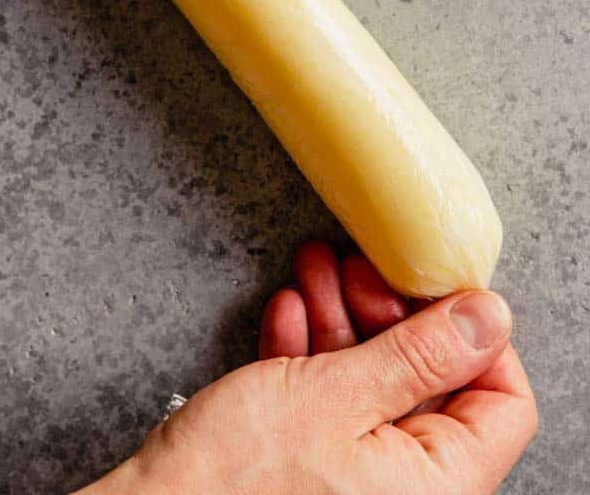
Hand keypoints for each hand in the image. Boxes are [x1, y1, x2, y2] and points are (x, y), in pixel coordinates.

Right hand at [79, 243, 537, 494]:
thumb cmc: (239, 475)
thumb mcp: (338, 393)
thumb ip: (420, 355)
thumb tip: (488, 318)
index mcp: (437, 483)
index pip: (503, 405)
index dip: (478, 339)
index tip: (439, 290)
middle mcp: (407, 488)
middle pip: (431, 387)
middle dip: (389, 316)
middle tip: (358, 269)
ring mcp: (356, 478)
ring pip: (374, 388)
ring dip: (342, 324)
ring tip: (312, 272)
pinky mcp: (311, 468)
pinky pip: (331, 406)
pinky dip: (312, 359)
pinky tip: (287, 317)